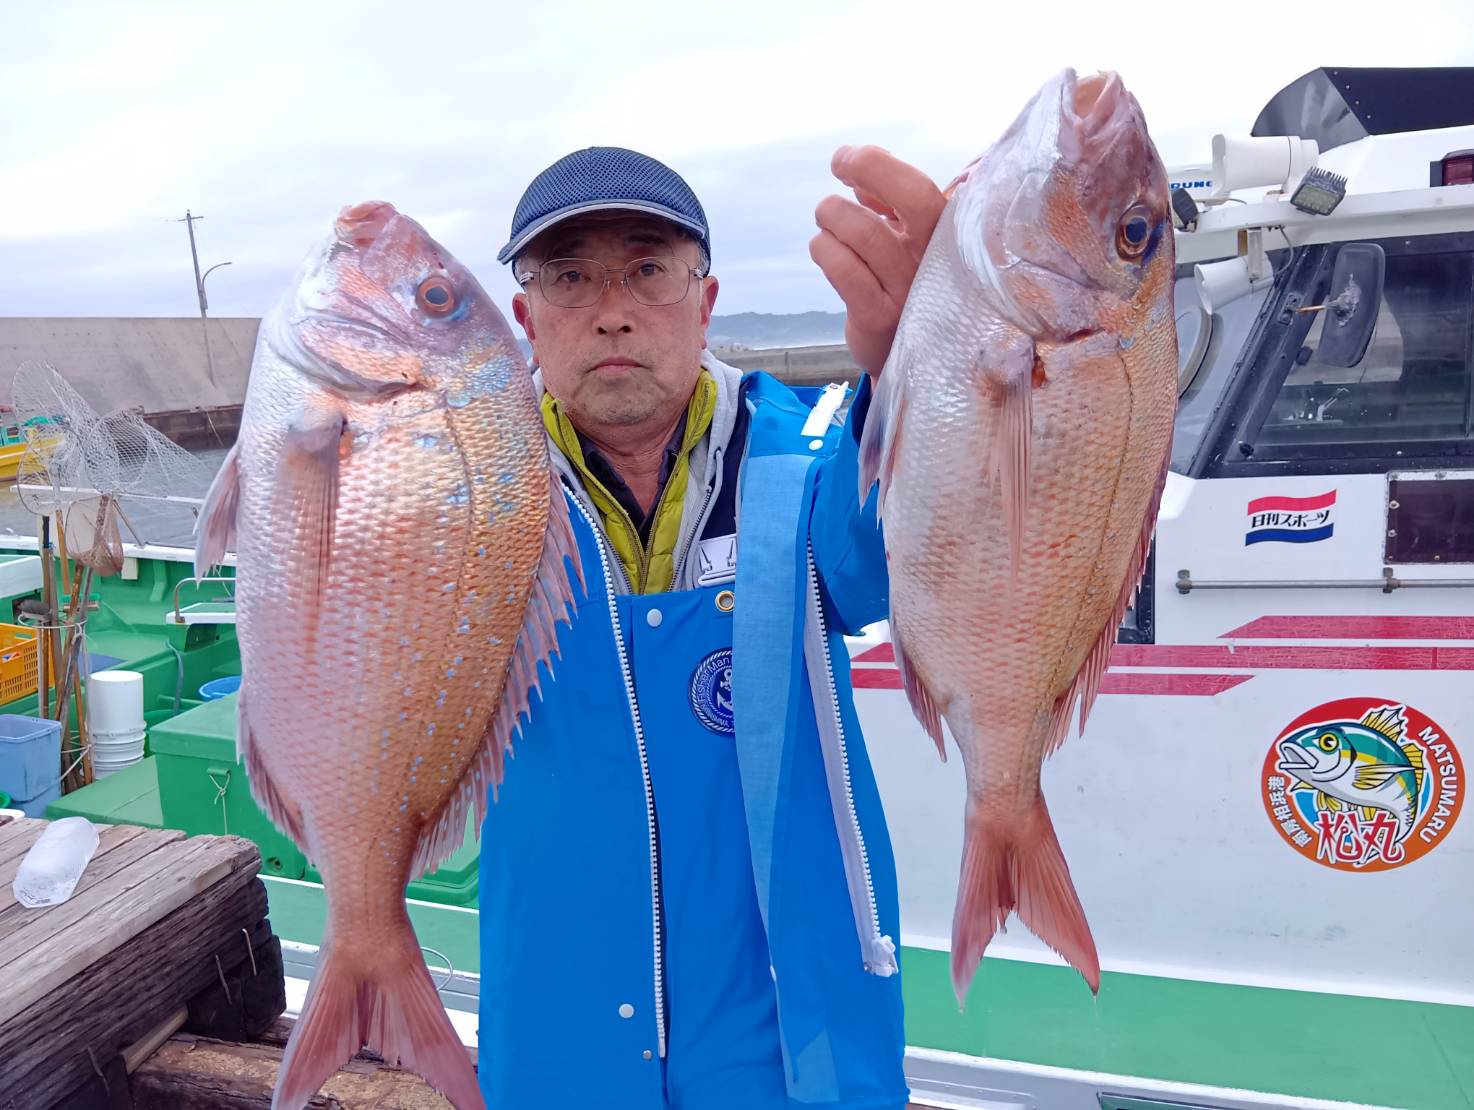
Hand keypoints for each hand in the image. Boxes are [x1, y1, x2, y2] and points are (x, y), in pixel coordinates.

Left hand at [809, 145, 944, 377]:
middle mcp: (936, 260)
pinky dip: (825, 250)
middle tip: (836, 180)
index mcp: (947, 233)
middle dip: (862, 173)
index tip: (846, 158)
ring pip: (864, 233)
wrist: (908, 352)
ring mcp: (910, 289)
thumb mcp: (909, 239)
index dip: (877, 165)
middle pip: (906, 200)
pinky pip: (845, 272)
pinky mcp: (879, 317)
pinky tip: (822, 248)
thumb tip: (861, 178)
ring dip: (832, 217)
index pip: (919, 188)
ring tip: (825, 221)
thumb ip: (891, 204)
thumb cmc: (906, 282)